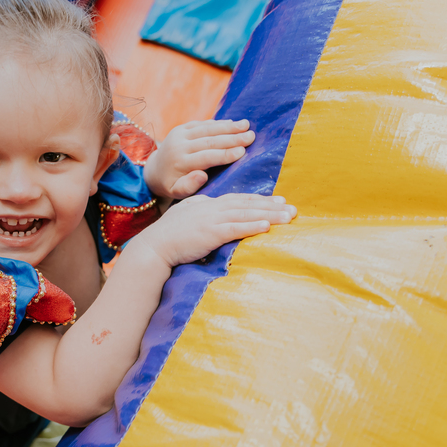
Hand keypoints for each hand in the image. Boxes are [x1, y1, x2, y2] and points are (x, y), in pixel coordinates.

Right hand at [129, 193, 294, 268]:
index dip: (259, 200)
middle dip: (272, 205)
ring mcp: (212, 219)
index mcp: (208, 204)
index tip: (277, 201)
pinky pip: (236, 228)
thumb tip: (208, 205)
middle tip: (292, 207)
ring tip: (289, 216)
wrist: (154, 246)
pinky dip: (253, 225)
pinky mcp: (211, 233)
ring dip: (270, 214)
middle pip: (248, 204)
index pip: (239, 200)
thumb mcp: (184, 214)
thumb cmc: (167, 234)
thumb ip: (198, 207)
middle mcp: (213, 208)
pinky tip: (268, 225)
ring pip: (247, 214)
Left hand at [144, 119, 255, 198]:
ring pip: (207, 129)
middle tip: (251, 136)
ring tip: (246, 125)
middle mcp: (178, 145)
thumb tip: (202, 175)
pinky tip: (232, 123)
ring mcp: (179, 134)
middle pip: (209, 140)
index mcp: (179, 162)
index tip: (243, 151)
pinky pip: (202, 124)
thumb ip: (188, 186)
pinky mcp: (181, 127)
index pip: (206, 157)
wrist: (155, 170)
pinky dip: (218, 123)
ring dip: (228, 126)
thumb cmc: (171, 184)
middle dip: (232, 138)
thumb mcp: (176, 191)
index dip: (225, 154)